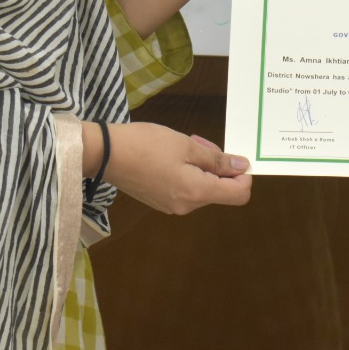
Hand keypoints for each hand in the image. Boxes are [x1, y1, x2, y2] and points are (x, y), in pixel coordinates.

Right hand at [99, 122, 252, 214]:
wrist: (105, 154)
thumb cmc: (147, 144)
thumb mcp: (187, 145)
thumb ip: (217, 160)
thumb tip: (242, 167)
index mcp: (196, 193)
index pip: (239, 195)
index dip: (243, 175)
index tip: (232, 155)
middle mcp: (186, 207)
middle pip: (219, 191)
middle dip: (218, 167)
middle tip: (201, 142)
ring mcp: (171, 207)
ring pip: (202, 189)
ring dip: (202, 168)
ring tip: (184, 145)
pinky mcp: (160, 202)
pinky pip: (185, 190)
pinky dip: (188, 174)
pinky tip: (172, 156)